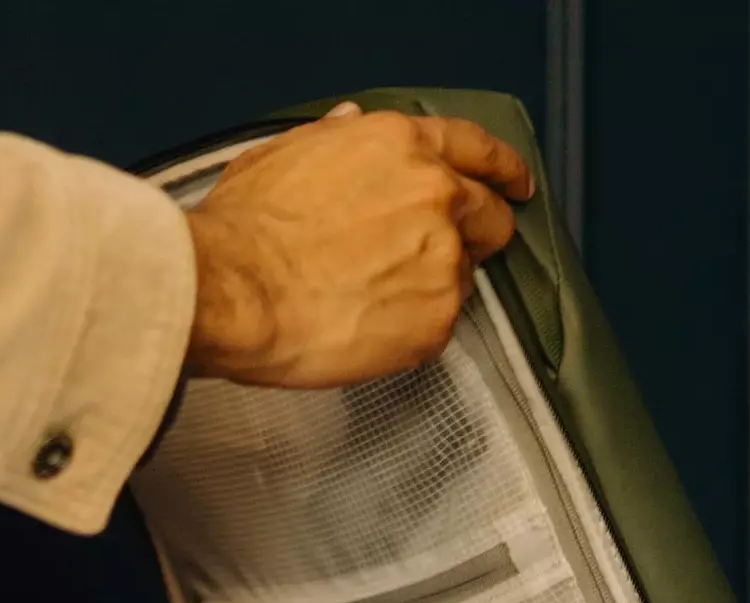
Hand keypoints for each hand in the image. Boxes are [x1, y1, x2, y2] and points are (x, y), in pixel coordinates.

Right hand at [183, 103, 534, 389]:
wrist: (235, 292)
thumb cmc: (246, 230)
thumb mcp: (284, 154)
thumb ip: (333, 139)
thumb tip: (348, 124)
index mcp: (401, 146)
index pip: (476, 148)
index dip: (502, 169)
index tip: (514, 185)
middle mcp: (435, 195)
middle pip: (488, 217)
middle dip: (478, 234)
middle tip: (446, 256)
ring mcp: (442, 259)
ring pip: (462, 276)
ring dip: (433, 287)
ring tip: (380, 301)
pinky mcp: (436, 321)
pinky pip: (439, 326)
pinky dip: (413, 330)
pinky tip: (371, 329)